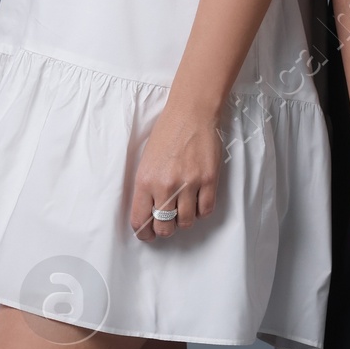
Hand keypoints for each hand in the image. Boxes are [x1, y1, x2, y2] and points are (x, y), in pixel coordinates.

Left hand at [131, 104, 222, 241]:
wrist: (190, 114)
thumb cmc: (167, 134)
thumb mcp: (146, 161)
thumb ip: (146, 187)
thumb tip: (149, 213)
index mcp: (145, 181)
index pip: (140, 221)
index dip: (144, 234)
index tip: (148, 234)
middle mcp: (165, 186)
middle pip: (164, 227)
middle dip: (165, 230)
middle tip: (167, 223)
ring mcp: (189, 184)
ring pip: (187, 222)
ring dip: (184, 221)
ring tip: (184, 210)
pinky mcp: (209, 180)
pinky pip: (206, 210)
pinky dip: (201, 211)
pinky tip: (198, 202)